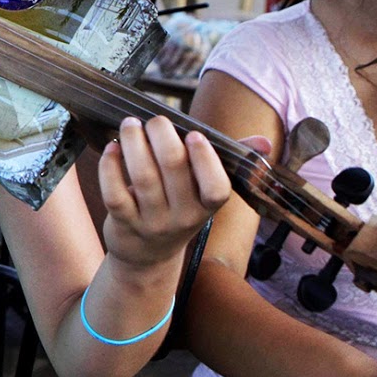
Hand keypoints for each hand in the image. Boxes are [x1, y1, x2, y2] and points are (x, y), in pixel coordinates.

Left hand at [98, 116, 230, 269]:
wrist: (147, 256)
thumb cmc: (179, 208)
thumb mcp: (205, 192)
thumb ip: (230, 162)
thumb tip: (266, 143)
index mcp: (208, 206)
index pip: (216, 188)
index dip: (205, 159)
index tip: (194, 134)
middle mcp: (182, 217)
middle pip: (173, 168)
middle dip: (162, 134)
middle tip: (154, 120)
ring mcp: (152, 222)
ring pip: (142, 175)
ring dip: (133, 142)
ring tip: (130, 124)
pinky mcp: (123, 224)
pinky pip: (114, 192)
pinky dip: (110, 166)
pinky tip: (112, 148)